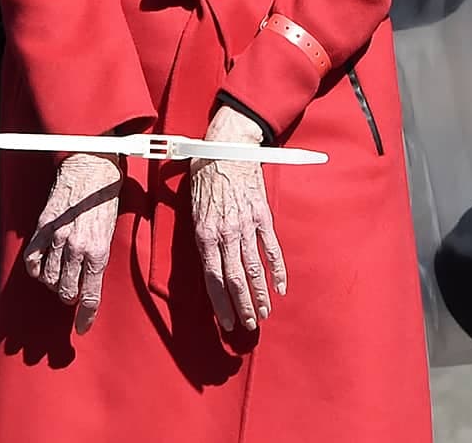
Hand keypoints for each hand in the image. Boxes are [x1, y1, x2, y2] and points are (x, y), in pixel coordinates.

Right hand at [24, 152, 122, 334]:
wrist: (91, 167)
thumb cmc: (106, 196)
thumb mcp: (111, 230)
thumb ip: (99, 255)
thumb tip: (91, 278)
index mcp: (99, 251)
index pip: (90, 296)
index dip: (85, 317)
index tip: (82, 327)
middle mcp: (77, 248)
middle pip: (66, 291)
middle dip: (69, 298)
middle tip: (72, 295)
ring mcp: (57, 238)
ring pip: (48, 278)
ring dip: (53, 285)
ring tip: (59, 280)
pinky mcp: (43, 227)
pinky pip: (33, 259)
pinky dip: (35, 269)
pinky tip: (41, 270)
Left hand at [191, 106, 286, 333]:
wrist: (227, 145)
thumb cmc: (204, 172)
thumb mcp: (190, 204)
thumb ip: (198, 233)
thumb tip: (204, 259)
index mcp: (204, 233)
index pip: (212, 278)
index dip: (220, 304)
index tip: (227, 323)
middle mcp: (225, 233)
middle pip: (234, 279)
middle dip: (242, 306)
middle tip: (248, 326)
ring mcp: (246, 225)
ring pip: (254, 268)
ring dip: (260, 294)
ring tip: (264, 314)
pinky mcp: (262, 215)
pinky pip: (272, 248)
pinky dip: (278, 270)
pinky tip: (280, 288)